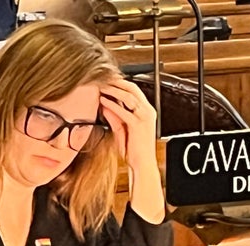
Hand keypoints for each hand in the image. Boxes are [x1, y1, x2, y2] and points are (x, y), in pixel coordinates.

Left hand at [100, 78, 164, 223]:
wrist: (142, 164)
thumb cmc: (134, 149)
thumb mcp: (121, 130)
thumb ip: (114, 117)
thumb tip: (104, 105)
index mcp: (145, 111)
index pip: (133, 90)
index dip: (120, 83)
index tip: (107, 80)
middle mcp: (147, 111)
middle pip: (132, 88)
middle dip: (117, 82)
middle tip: (103, 78)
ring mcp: (144, 117)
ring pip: (129, 96)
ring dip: (114, 89)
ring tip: (102, 86)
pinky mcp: (138, 125)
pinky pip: (124, 110)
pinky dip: (113, 104)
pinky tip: (104, 101)